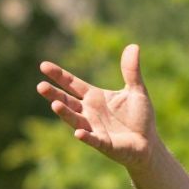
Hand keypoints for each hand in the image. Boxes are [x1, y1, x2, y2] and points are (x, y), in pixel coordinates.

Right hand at [37, 45, 158, 167]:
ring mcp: (94, 128)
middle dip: (54, 94)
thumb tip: (133, 46)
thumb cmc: (139, 117)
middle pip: (67, 101)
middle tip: (40, 86)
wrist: (148, 143)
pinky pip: (93, 139)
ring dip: (65, 113)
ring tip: (55, 105)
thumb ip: (131, 71)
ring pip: (75, 119)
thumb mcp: (137, 91)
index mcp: (94, 97)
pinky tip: (79, 132)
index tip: (43, 65)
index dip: (59, 75)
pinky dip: (86, 136)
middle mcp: (89, 112)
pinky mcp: (104, 143)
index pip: (72, 84)